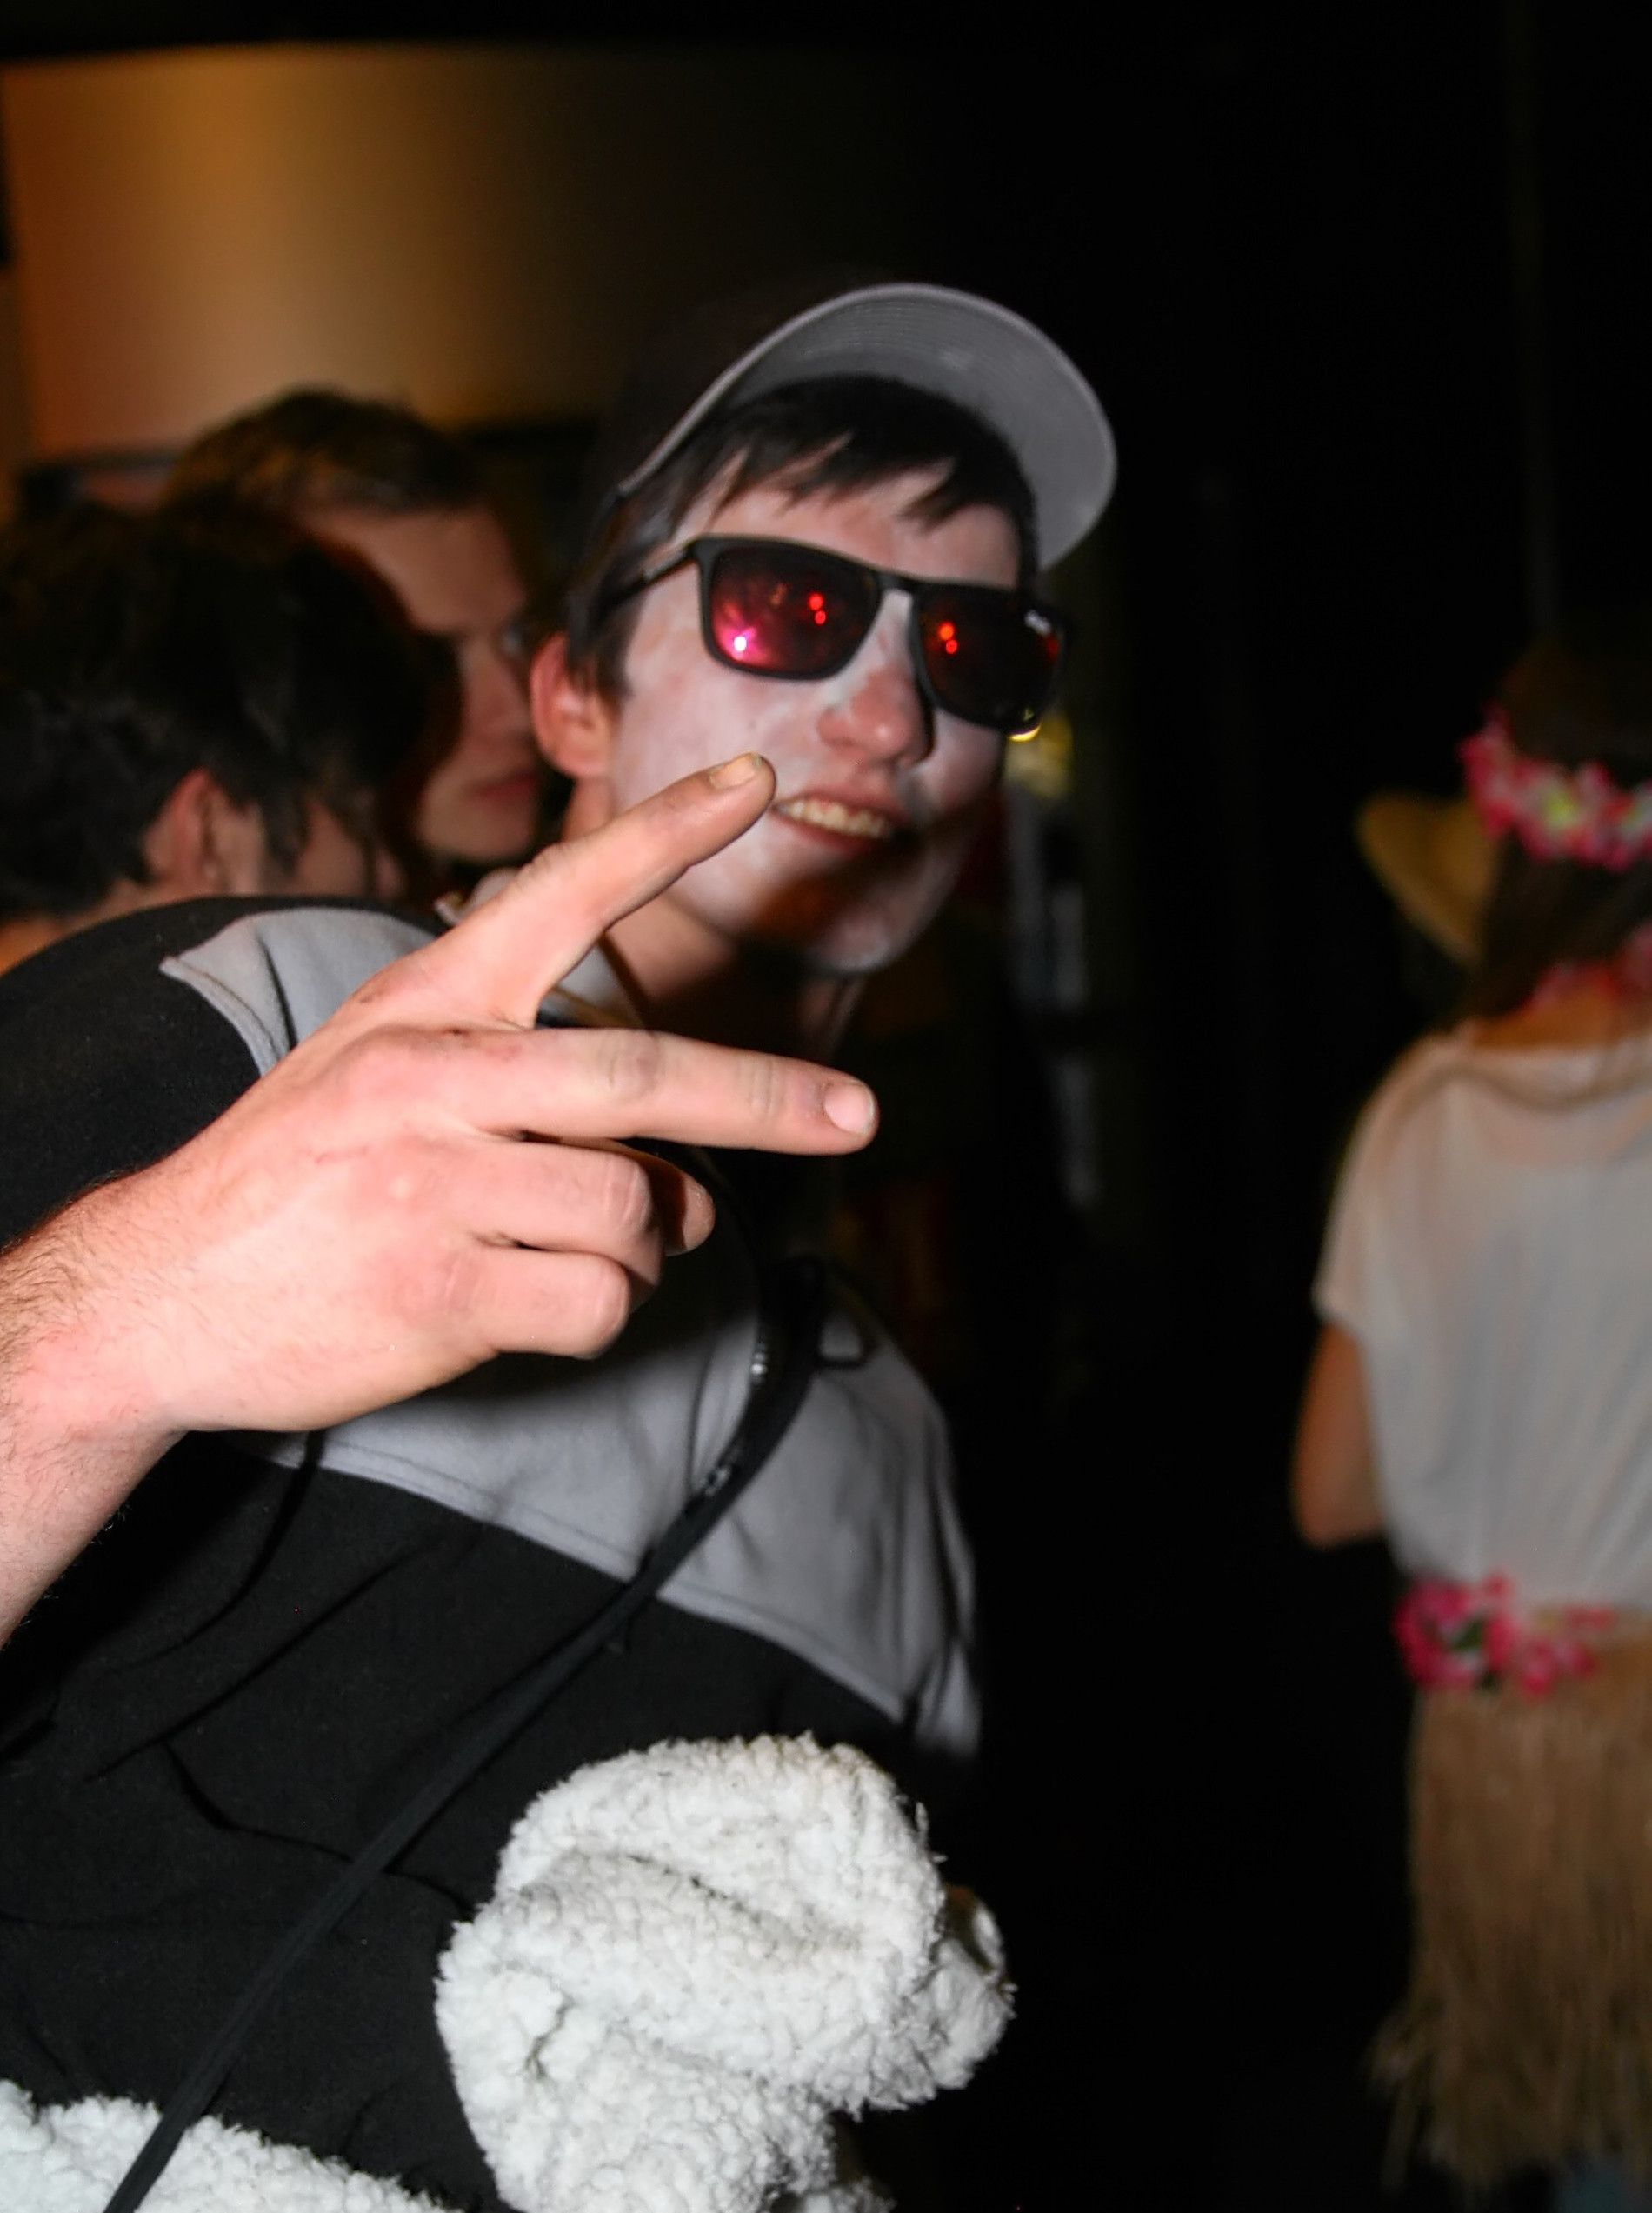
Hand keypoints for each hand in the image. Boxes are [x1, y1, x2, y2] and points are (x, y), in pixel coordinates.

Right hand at [0, 753, 875, 1634]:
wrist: (156, 1290)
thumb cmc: (294, 1180)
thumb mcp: (382, 1078)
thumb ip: (529, 1094)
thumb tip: (682, 1179)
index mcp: (425, 1005)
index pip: (560, 897)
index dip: (664, 837)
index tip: (756, 783)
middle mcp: (433, 1079)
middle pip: (643, 1077)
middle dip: (768, 1098)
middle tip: (858, 1115)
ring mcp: (432, 1186)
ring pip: (634, 1211)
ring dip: (641, 1248)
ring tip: (573, 1252)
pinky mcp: (437, 1290)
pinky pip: (597, 1302)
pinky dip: (598, 1314)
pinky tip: (529, 1305)